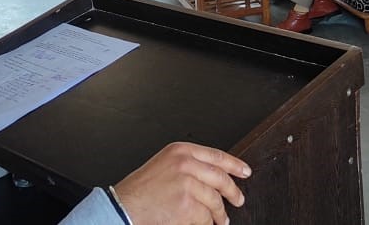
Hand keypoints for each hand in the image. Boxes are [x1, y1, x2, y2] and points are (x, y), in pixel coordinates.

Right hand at [114, 142, 250, 224]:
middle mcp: (185, 164)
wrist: (123, 207)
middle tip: (239, 200)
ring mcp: (187, 184)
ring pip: (215, 201)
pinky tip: (201, 224)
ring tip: (220, 220)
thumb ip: (189, 165)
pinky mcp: (187, 205)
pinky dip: (205, 224)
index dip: (235, 165)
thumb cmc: (141, 190)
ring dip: (220, 214)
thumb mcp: (164, 165)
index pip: (216, 156)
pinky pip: (205, 218)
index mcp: (180, 151)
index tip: (245, 172)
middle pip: (220, 178)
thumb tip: (216, 177)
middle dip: (233, 192)